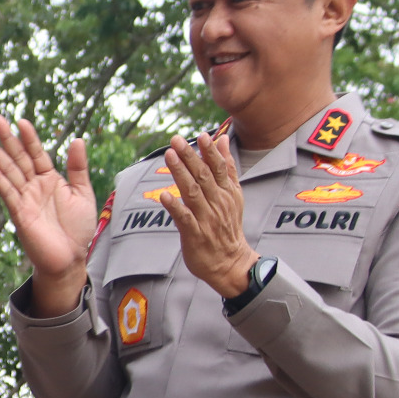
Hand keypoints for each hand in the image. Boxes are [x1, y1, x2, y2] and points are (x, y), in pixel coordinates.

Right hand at [0, 116, 99, 312]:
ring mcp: (24, 198)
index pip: (36, 153)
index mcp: (49, 179)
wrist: (71, 259)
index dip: (29, 137)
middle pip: (17, 157)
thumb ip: (78, 167)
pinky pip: (6, 192)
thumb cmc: (78, 229)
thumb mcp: (83, 193)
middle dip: (5, 137)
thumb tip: (78, 139)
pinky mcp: (19, 213)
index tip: (21, 121)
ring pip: (7, 170)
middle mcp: (34, 186)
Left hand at [160, 130, 260, 297]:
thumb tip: (223, 139)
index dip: (209, 151)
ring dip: (180, 173)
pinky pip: (183, 218)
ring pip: (193, 192)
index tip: (201, 135)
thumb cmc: (227, 225)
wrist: (230, 262)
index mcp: (227, 192)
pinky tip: (164, 195)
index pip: (218, 167)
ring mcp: (206, 218)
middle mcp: (217, 202)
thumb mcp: (234, 194)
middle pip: (203, 176)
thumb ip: (227, 167)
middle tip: (176, 140)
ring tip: (169, 156)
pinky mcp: (194, 234)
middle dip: (190, 156)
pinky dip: (174, 206)